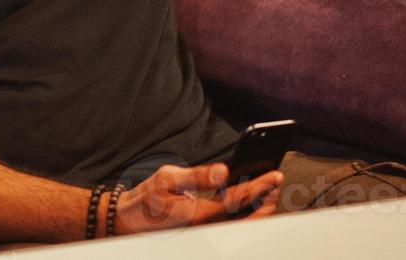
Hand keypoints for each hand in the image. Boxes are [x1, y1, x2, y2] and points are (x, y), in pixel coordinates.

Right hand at [112, 163, 281, 234]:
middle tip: (275, 184)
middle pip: (248, 220)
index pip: (238, 199)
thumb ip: (197, 175)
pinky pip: (232, 227)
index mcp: (199, 213)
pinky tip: (248, 202)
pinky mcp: (204, 234)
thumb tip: (224, 171)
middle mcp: (207, 228)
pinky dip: (245, 215)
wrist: (130, 222)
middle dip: (265, 202)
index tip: (274, 175)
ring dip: (258, 211)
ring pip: (242, 226)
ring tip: (267, 193)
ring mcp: (206, 233)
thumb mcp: (167, 178)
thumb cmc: (147, 198)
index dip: (259, 186)